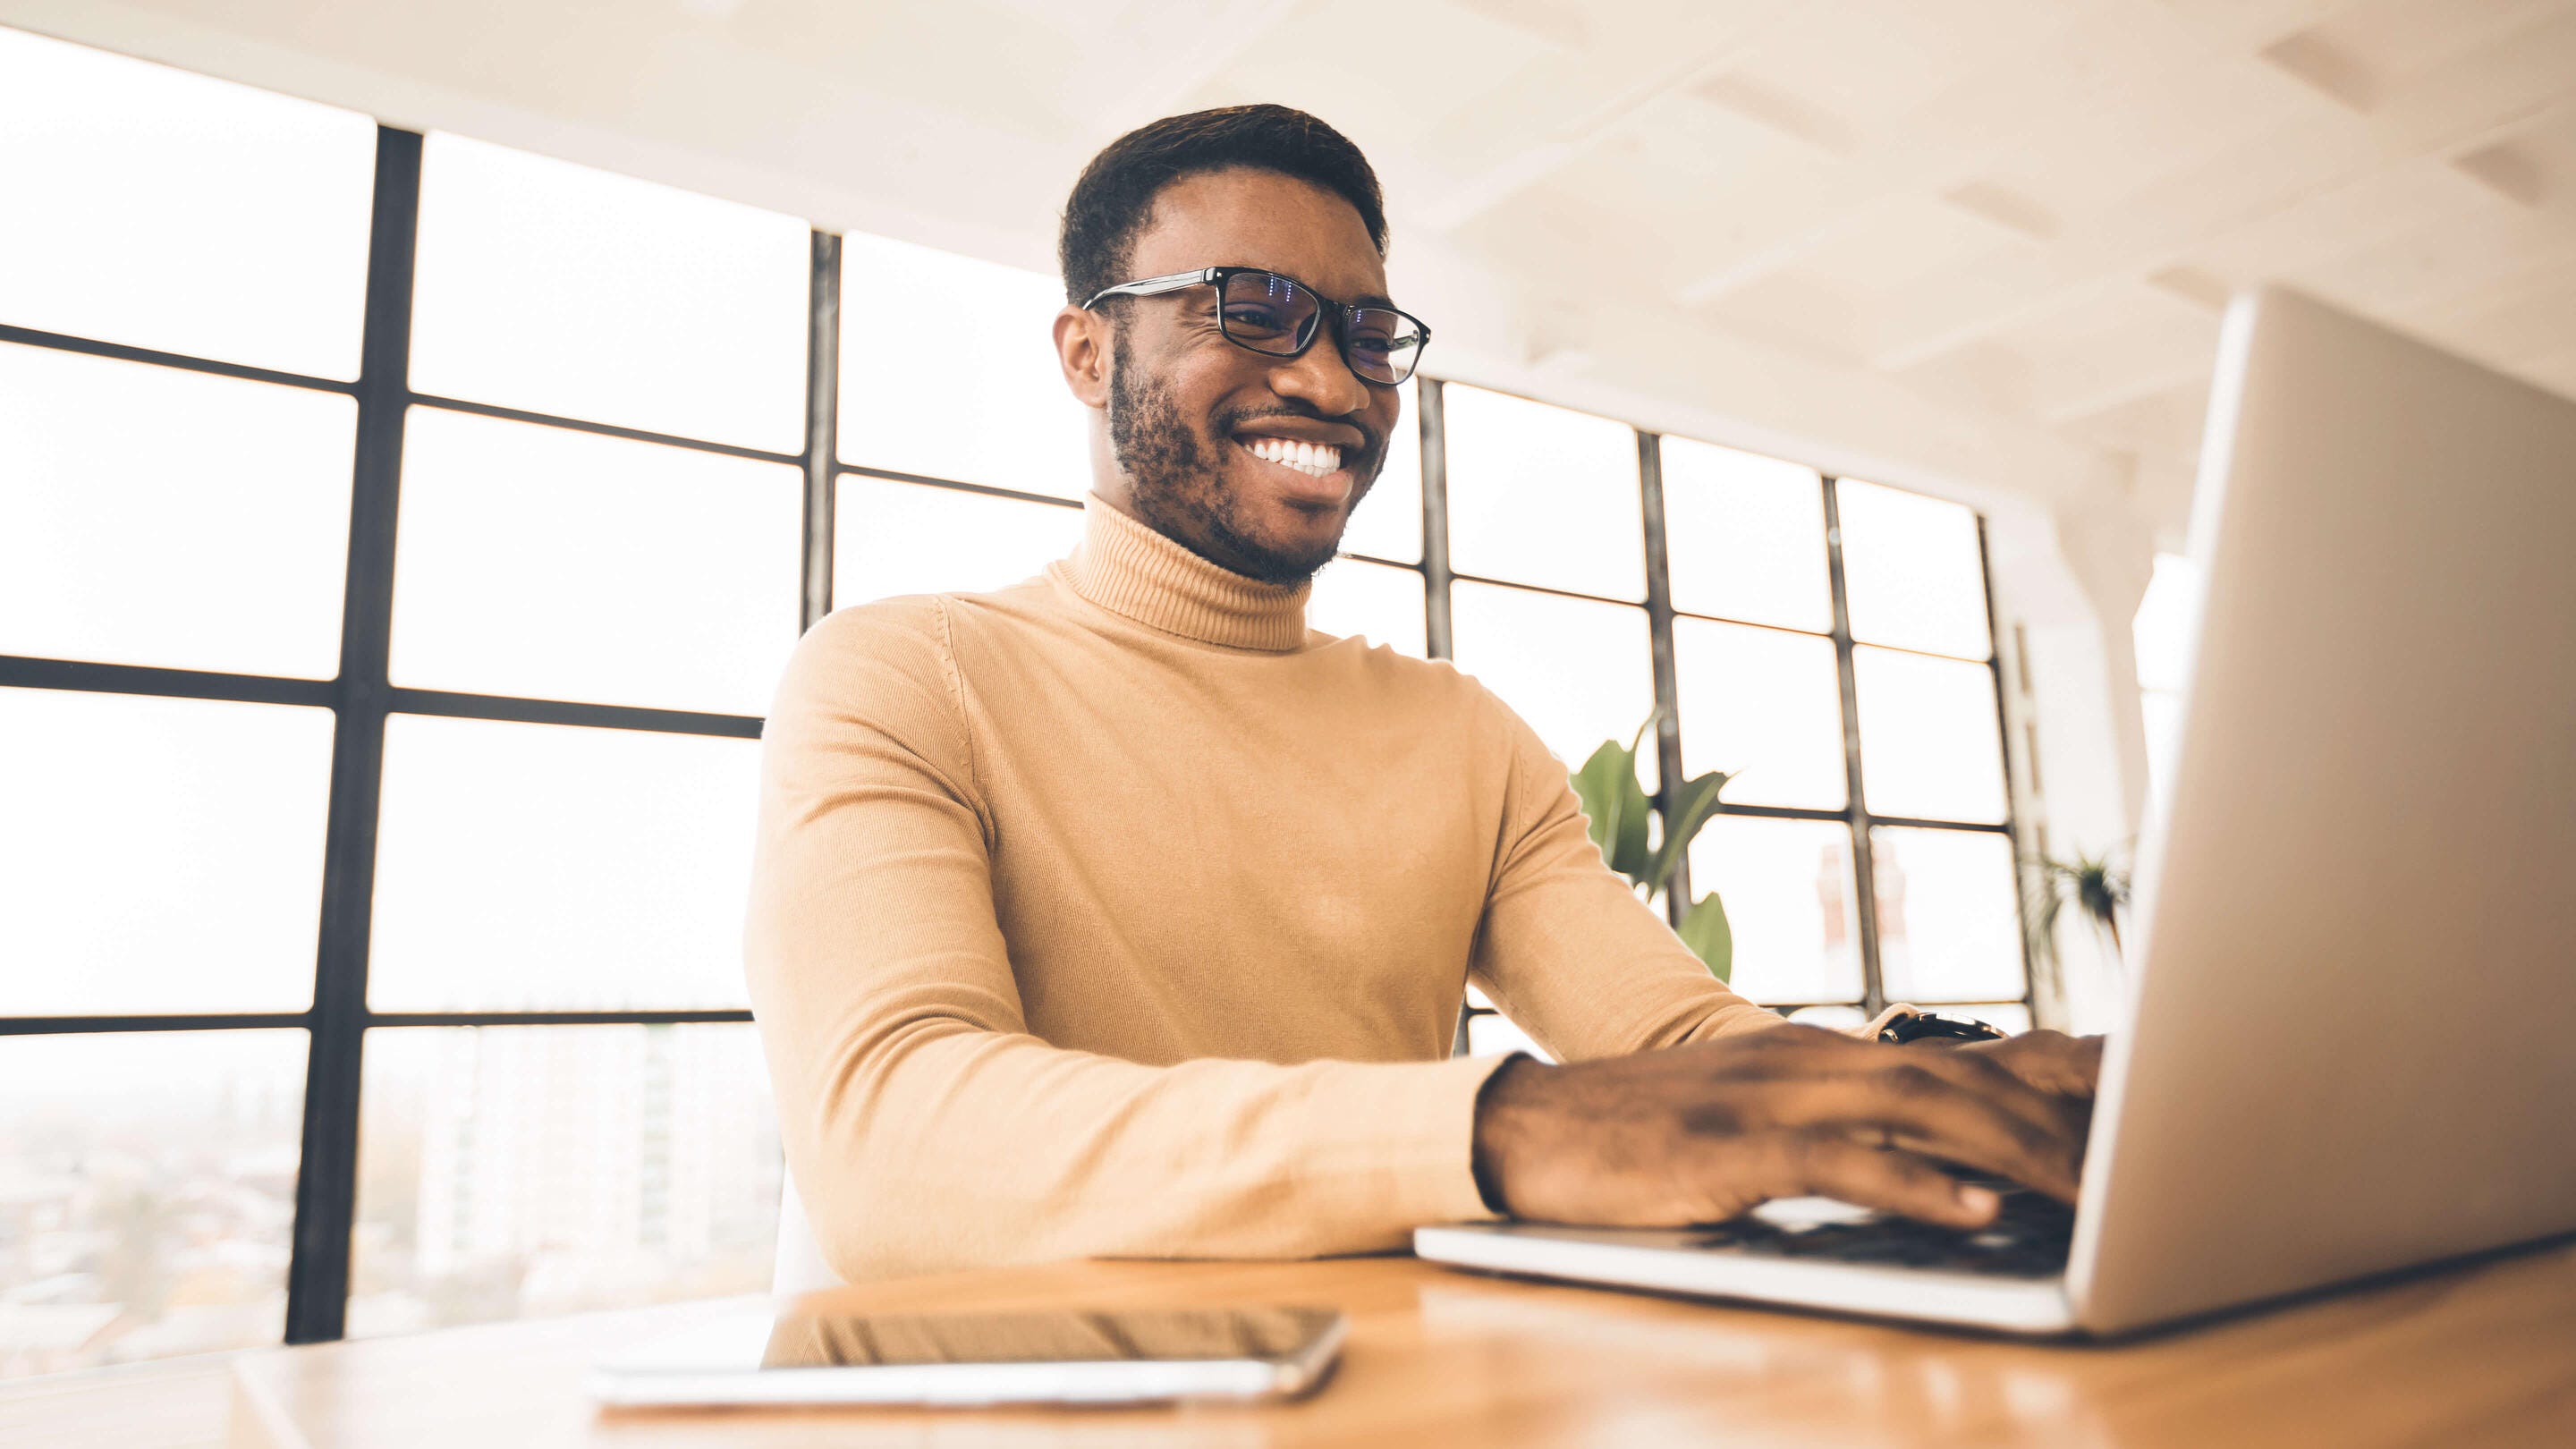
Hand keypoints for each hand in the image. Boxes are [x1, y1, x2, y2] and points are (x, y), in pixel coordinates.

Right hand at [1470, 1025, 2101, 1231]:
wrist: (1527, 1127)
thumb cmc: (1640, 1139)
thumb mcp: (1751, 1122)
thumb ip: (1838, 1134)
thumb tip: (1940, 1175)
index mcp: (1817, 1053)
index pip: (1956, 1057)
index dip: (2050, 1082)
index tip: (2135, 1115)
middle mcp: (1806, 1059)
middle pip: (1959, 1078)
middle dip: (2058, 1123)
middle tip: (2142, 1167)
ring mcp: (1767, 1099)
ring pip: (1918, 1110)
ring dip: (2012, 1149)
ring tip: (2088, 1192)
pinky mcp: (1730, 1149)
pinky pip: (1841, 1163)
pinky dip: (1916, 1186)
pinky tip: (1974, 1212)